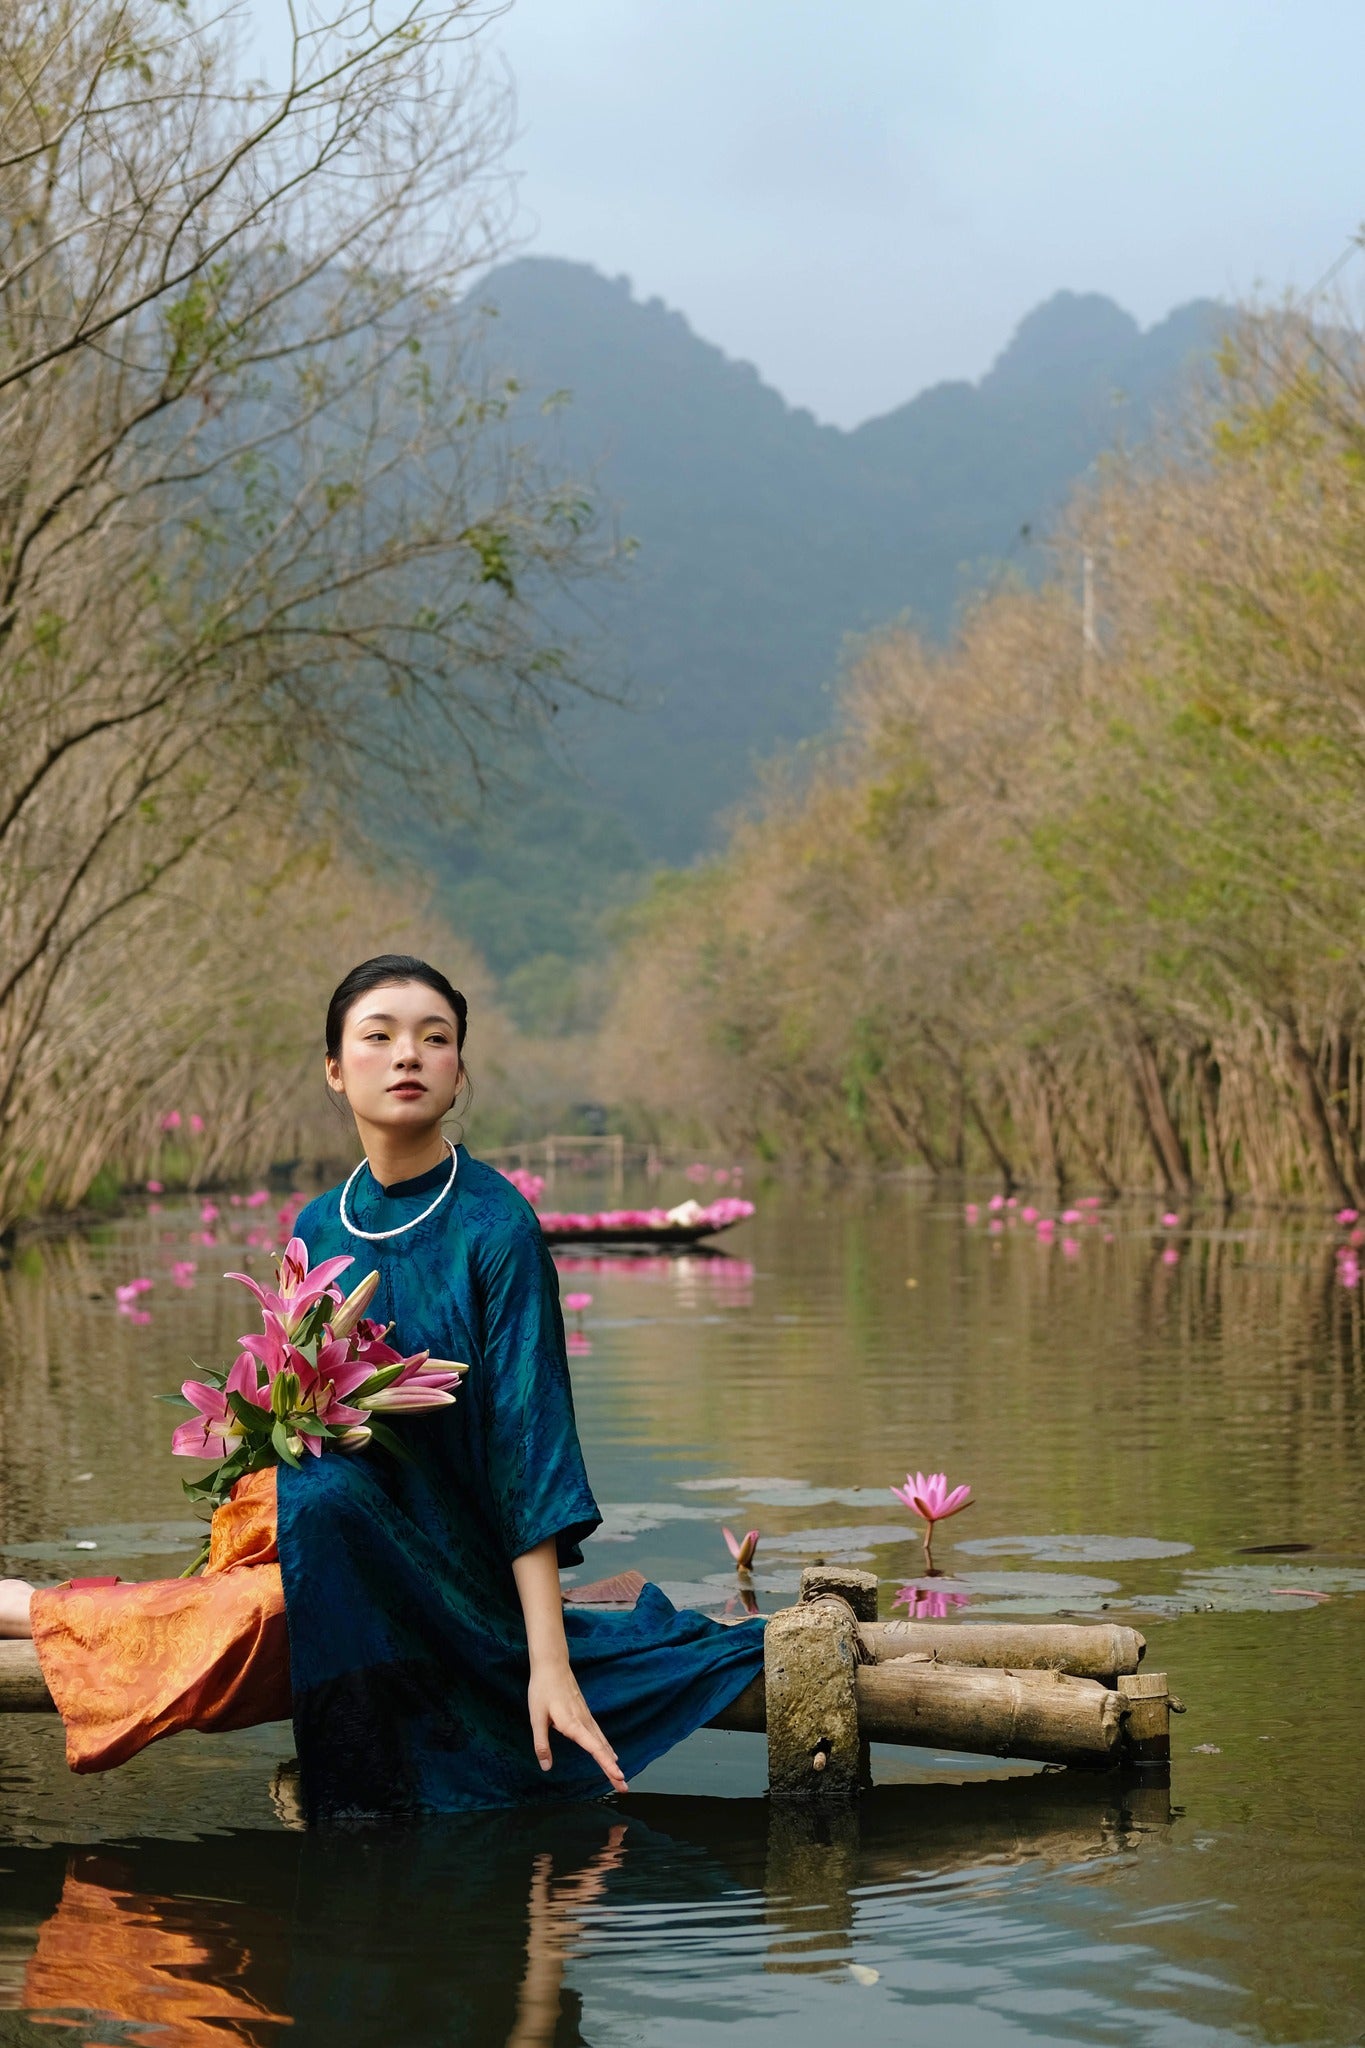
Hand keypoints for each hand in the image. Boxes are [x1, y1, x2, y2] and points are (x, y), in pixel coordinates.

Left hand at [527, 1659, 627, 1793]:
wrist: (552, 1665)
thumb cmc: (542, 1690)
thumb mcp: (536, 1717)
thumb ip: (541, 1743)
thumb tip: (546, 1767)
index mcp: (573, 1724)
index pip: (594, 1748)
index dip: (606, 1764)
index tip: (618, 1777)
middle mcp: (584, 1722)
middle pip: (603, 1749)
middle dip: (613, 1769)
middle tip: (624, 1787)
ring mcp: (586, 1716)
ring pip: (602, 1741)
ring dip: (611, 1760)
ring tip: (619, 1776)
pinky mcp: (584, 1713)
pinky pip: (599, 1734)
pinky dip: (606, 1747)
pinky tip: (609, 1752)